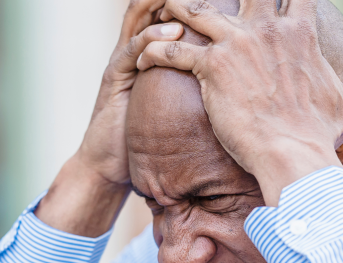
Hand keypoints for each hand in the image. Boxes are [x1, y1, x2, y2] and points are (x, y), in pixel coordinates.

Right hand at [36, 0, 183, 236]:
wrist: (108, 165)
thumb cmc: (143, 137)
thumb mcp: (175, 105)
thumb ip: (193, 88)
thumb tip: (234, 86)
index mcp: (151, 52)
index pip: (169, 12)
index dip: (191, 2)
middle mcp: (134, 49)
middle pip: (152, 6)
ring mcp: (122, 61)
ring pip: (140, 18)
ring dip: (164, 4)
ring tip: (189, 0)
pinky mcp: (114, 78)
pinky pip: (131, 50)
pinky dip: (151, 39)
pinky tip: (172, 34)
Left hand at [137, 0, 342, 205]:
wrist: (294, 156)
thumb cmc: (323, 136)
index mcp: (299, 32)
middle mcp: (267, 28)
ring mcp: (237, 44)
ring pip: (196, 11)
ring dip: (177, 9)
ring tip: (162, 8)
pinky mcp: (211, 67)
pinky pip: (172, 51)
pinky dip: (154, 52)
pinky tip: (142, 57)